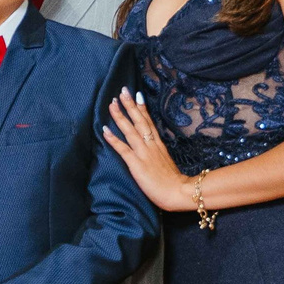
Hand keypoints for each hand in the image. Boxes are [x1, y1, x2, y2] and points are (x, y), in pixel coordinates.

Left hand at [102, 88, 194, 211]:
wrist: (179, 193)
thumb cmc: (172, 182)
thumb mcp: (166, 162)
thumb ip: (158, 154)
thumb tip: (153, 148)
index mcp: (158, 145)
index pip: (149, 122)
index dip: (142, 108)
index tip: (136, 95)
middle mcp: (151, 145)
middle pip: (139, 121)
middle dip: (130, 105)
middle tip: (122, 91)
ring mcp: (144, 154)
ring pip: (130, 131)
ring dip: (120, 116)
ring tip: (112, 104)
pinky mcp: (137, 164)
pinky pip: (123, 149)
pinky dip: (113, 139)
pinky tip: (105, 129)